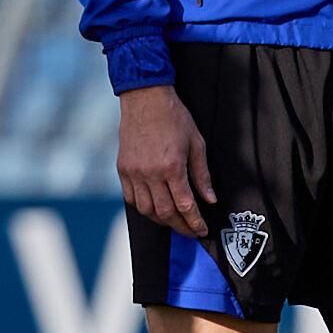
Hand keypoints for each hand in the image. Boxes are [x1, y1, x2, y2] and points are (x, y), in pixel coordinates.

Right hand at [118, 85, 214, 237]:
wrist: (146, 100)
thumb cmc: (176, 119)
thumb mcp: (197, 145)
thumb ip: (203, 176)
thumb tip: (210, 200)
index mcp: (172, 167)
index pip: (185, 205)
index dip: (194, 222)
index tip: (202, 230)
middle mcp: (150, 174)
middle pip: (164, 212)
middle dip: (180, 226)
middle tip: (191, 232)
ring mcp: (133, 173)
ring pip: (146, 209)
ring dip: (161, 221)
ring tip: (175, 223)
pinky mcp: (122, 170)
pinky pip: (131, 198)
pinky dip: (144, 209)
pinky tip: (155, 209)